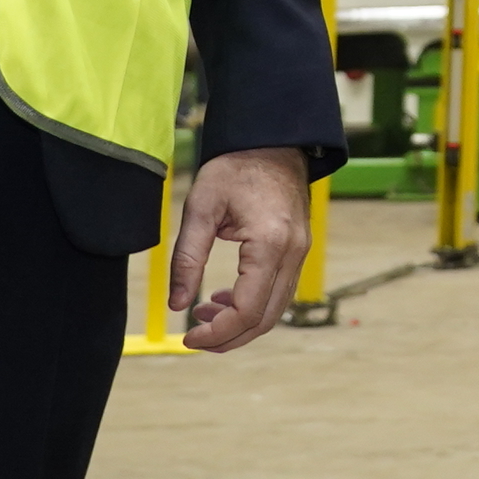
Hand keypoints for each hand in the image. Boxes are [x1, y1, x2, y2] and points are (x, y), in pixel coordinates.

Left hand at [170, 147, 311, 351]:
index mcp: (270, 244)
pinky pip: (279, 291)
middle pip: (265, 318)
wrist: (272, 140)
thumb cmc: (235, 167)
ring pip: (275, 309)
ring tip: (203, 315)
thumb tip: (177, 305)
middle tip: (194, 338)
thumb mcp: (201, 209)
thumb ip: (188, 258)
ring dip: (241, 323)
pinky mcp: (299, 250)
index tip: (187, 337)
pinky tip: (225, 298)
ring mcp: (301, 252)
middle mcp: (293, 253)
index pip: (246, 310)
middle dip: (229, 337)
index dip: (217, 333)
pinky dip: (254, 306)